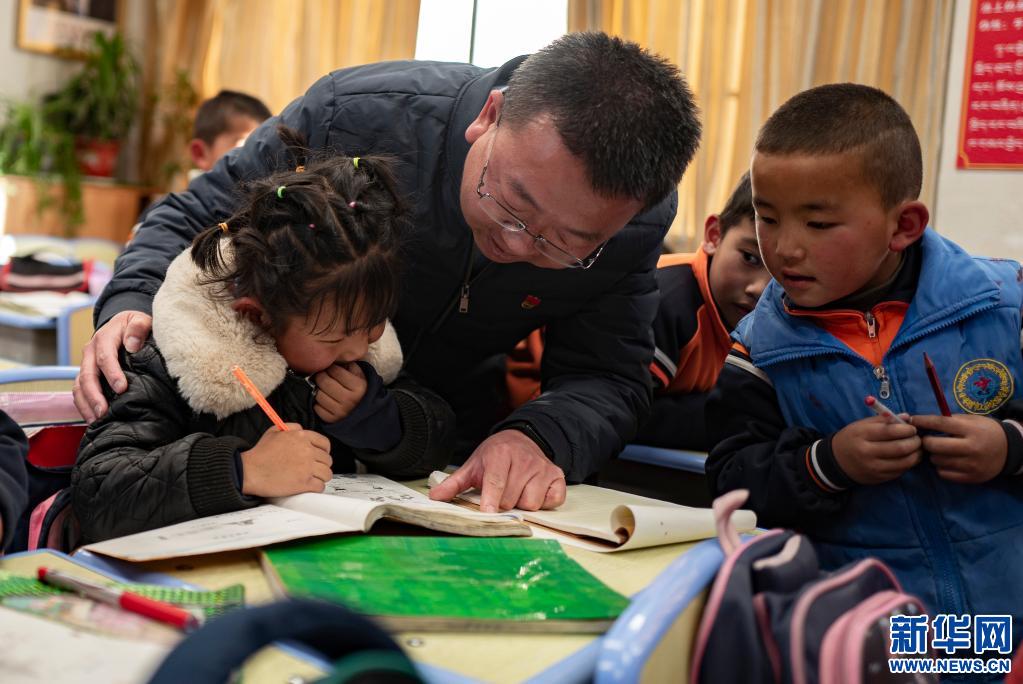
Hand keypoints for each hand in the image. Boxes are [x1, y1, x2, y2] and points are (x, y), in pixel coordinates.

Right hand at [74, 310, 152, 422]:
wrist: (123, 324)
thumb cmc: (134, 325)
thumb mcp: (140, 319)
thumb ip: (138, 327)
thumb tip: (132, 344)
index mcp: (104, 338)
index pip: (105, 357)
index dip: (112, 373)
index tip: (121, 388)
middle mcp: (91, 351)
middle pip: (87, 375)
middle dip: (94, 395)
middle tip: (104, 411)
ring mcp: (86, 364)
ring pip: (79, 385)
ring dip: (86, 404)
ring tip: (97, 420)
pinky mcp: (86, 374)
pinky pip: (79, 391)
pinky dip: (84, 405)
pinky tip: (92, 419)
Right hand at [240, 424, 332, 496]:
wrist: (250, 471)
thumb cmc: (260, 453)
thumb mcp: (274, 431)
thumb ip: (291, 427)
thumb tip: (302, 430)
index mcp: (301, 437)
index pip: (325, 444)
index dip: (324, 451)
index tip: (321, 456)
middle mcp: (307, 451)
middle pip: (327, 460)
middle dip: (321, 465)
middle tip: (313, 469)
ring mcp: (306, 467)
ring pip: (327, 473)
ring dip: (321, 477)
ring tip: (313, 478)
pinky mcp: (304, 483)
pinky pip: (320, 486)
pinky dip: (316, 487)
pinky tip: (309, 486)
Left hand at [313, 363, 367, 422]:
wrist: (366, 415)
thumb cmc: (361, 392)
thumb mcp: (361, 376)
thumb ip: (350, 365)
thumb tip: (335, 358)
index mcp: (358, 386)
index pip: (335, 370)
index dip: (331, 368)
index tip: (331, 369)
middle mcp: (349, 399)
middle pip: (324, 382)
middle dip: (321, 376)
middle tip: (323, 376)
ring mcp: (340, 411)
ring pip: (318, 395)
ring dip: (319, 390)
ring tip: (324, 389)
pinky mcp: (332, 420)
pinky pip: (317, 408)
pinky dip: (318, 403)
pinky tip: (325, 400)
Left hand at [429, 429, 565, 511]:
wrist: (521, 439)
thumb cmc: (495, 456)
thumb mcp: (473, 465)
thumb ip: (454, 483)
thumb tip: (434, 498)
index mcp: (501, 454)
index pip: (496, 482)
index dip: (491, 500)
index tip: (487, 513)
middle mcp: (524, 460)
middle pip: (511, 499)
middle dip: (503, 503)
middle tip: (501, 492)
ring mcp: (543, 468)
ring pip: (531, 503)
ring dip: (522, 503)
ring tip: (517, 490)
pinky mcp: (557, 476)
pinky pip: (551, 501)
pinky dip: (543, 501)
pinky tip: (534, 490)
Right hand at [832, 415, 921, 484]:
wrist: (836, 461)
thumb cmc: (852, 438)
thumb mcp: (861, 425)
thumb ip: (884, 420)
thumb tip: (907, 417)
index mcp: (862, 435)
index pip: (890, 431)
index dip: (906, 429)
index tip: (912, 428)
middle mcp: (867, 452)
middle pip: (900, 448)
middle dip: (915, 442)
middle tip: (917, 438)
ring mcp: (873, 467)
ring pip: (904, 462)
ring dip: (916, 454)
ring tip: (917, 448)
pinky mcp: (879, 478)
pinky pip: (900, 471)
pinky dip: (908, 464)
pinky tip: (908, 457)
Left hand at [910, 414, 1006, 482]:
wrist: (1009, 450)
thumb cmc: (984, 431)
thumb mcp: (971, 421)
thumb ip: (950, 421)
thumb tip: (921, 421)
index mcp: (971, 430)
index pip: (940, 424)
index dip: (923, 421)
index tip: (912, 420)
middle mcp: (971, 448)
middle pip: (935, 446)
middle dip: (926, 442)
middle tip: (927, 440)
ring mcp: (972, 465)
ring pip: (937, 461)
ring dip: (933, 455)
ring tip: (940, 451)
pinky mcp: (971, 478)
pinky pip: (944, 474)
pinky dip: (941, 467)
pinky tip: (947, 461)